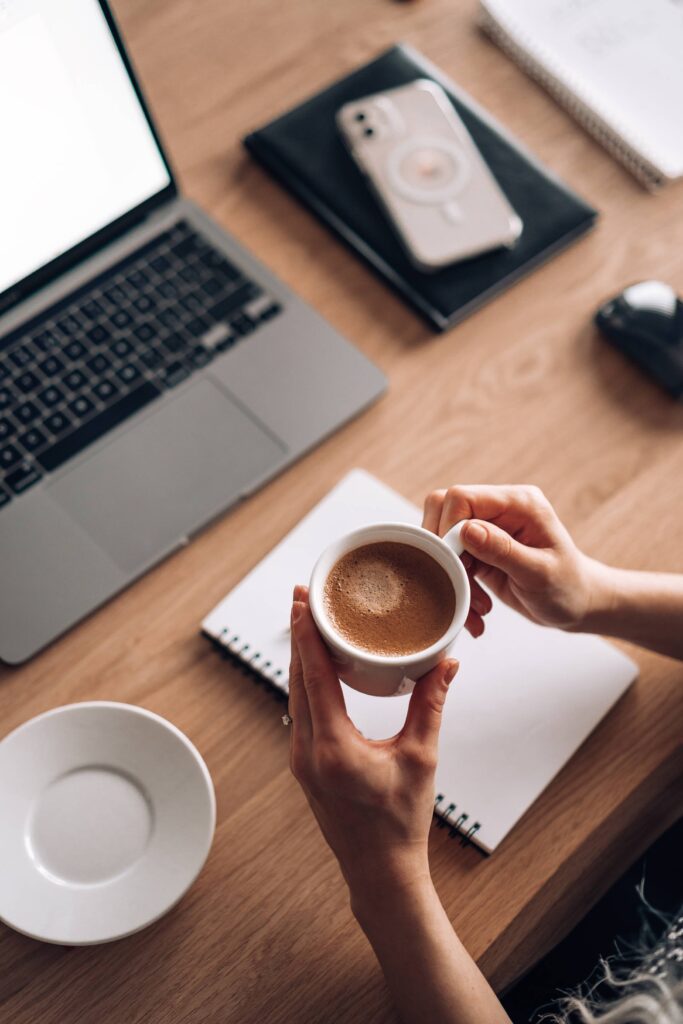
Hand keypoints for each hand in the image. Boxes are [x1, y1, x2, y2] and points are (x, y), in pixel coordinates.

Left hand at [288, 585, 457, 903]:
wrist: (380, 871)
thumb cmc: (401, 822)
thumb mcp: (421, 758)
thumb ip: (430, 705)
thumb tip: (446, 662)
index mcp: (333, 746)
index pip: (313, 674)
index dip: (307, 632)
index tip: (302, 599)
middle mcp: (307, 750)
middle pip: (296, 677)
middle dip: (300, 634)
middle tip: (304, 596)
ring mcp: (301, 759)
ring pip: (294, 694)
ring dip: (301, 657)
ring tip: (309, 622)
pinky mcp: (305, 764)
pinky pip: (300, 711)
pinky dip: (306, 682)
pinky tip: (316, 667)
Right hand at [422, 484, 596, 631]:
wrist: (576, 604)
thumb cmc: (567, 587)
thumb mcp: (539, 573)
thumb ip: (502, 550)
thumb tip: (465, 530)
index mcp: (519, 503)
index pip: (463, 497)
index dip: (449, 527)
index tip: (456, 563)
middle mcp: (500, 509)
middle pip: (443, 510)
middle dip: (444, 552)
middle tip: (460, 583)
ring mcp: (487, 528)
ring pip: (442, 538)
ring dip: (451, 575)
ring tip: (477, 608)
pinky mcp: (478, 548)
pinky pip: (450, 559)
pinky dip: (457, 586)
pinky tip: (477, 610)